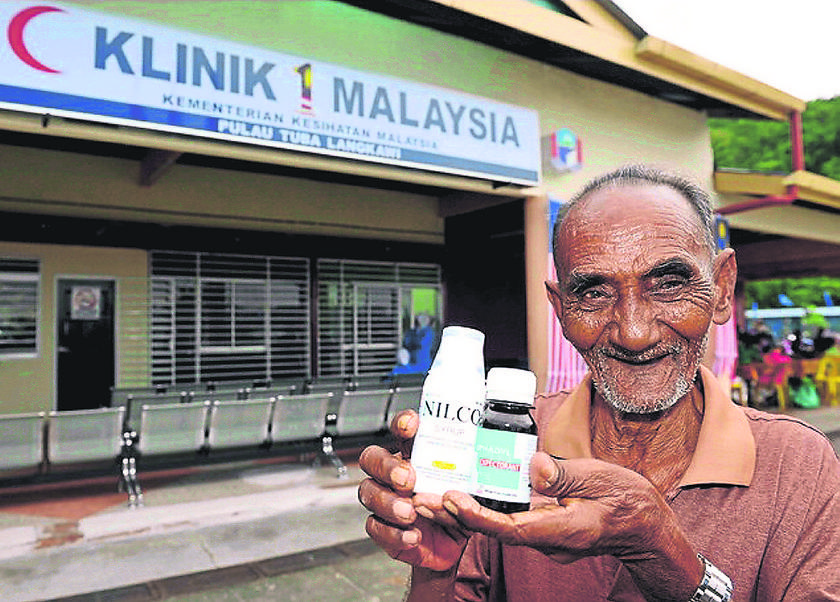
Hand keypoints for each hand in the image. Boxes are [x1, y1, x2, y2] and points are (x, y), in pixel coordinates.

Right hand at [357, 410, 468, 571]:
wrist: (462, 547)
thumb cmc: (465, 508)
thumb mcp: (473, 487)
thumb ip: (471, 480)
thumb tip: (478, 471)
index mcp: (417, 456)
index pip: (402, 430)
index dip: (402, 423)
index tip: (411, 425)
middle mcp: (396, 475)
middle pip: (372, 458)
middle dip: (386, 466)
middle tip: (407, 479)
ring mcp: (387, 502)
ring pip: (368, 492)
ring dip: (387, 502)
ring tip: (410, 513)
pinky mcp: (385, 530)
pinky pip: (375, 527)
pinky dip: (393, 533)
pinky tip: (413, 536)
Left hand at [441, 452, 701, 599]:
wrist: (647, 529)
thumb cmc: (629, 501)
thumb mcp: (602, 478)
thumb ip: (564, 475)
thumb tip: (532, 465)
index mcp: (562, 530)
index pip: (511, 529)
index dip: (478, 516)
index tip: (453, 500)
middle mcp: (549, 541)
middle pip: (495, 530)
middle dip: (459, 513)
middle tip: (423, 496)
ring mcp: (546, 539)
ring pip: (500, 526)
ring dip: (467, 511)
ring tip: (433, 492)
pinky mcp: (546, 530)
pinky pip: (511, 521)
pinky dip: (487, 508)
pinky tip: (468, 491)